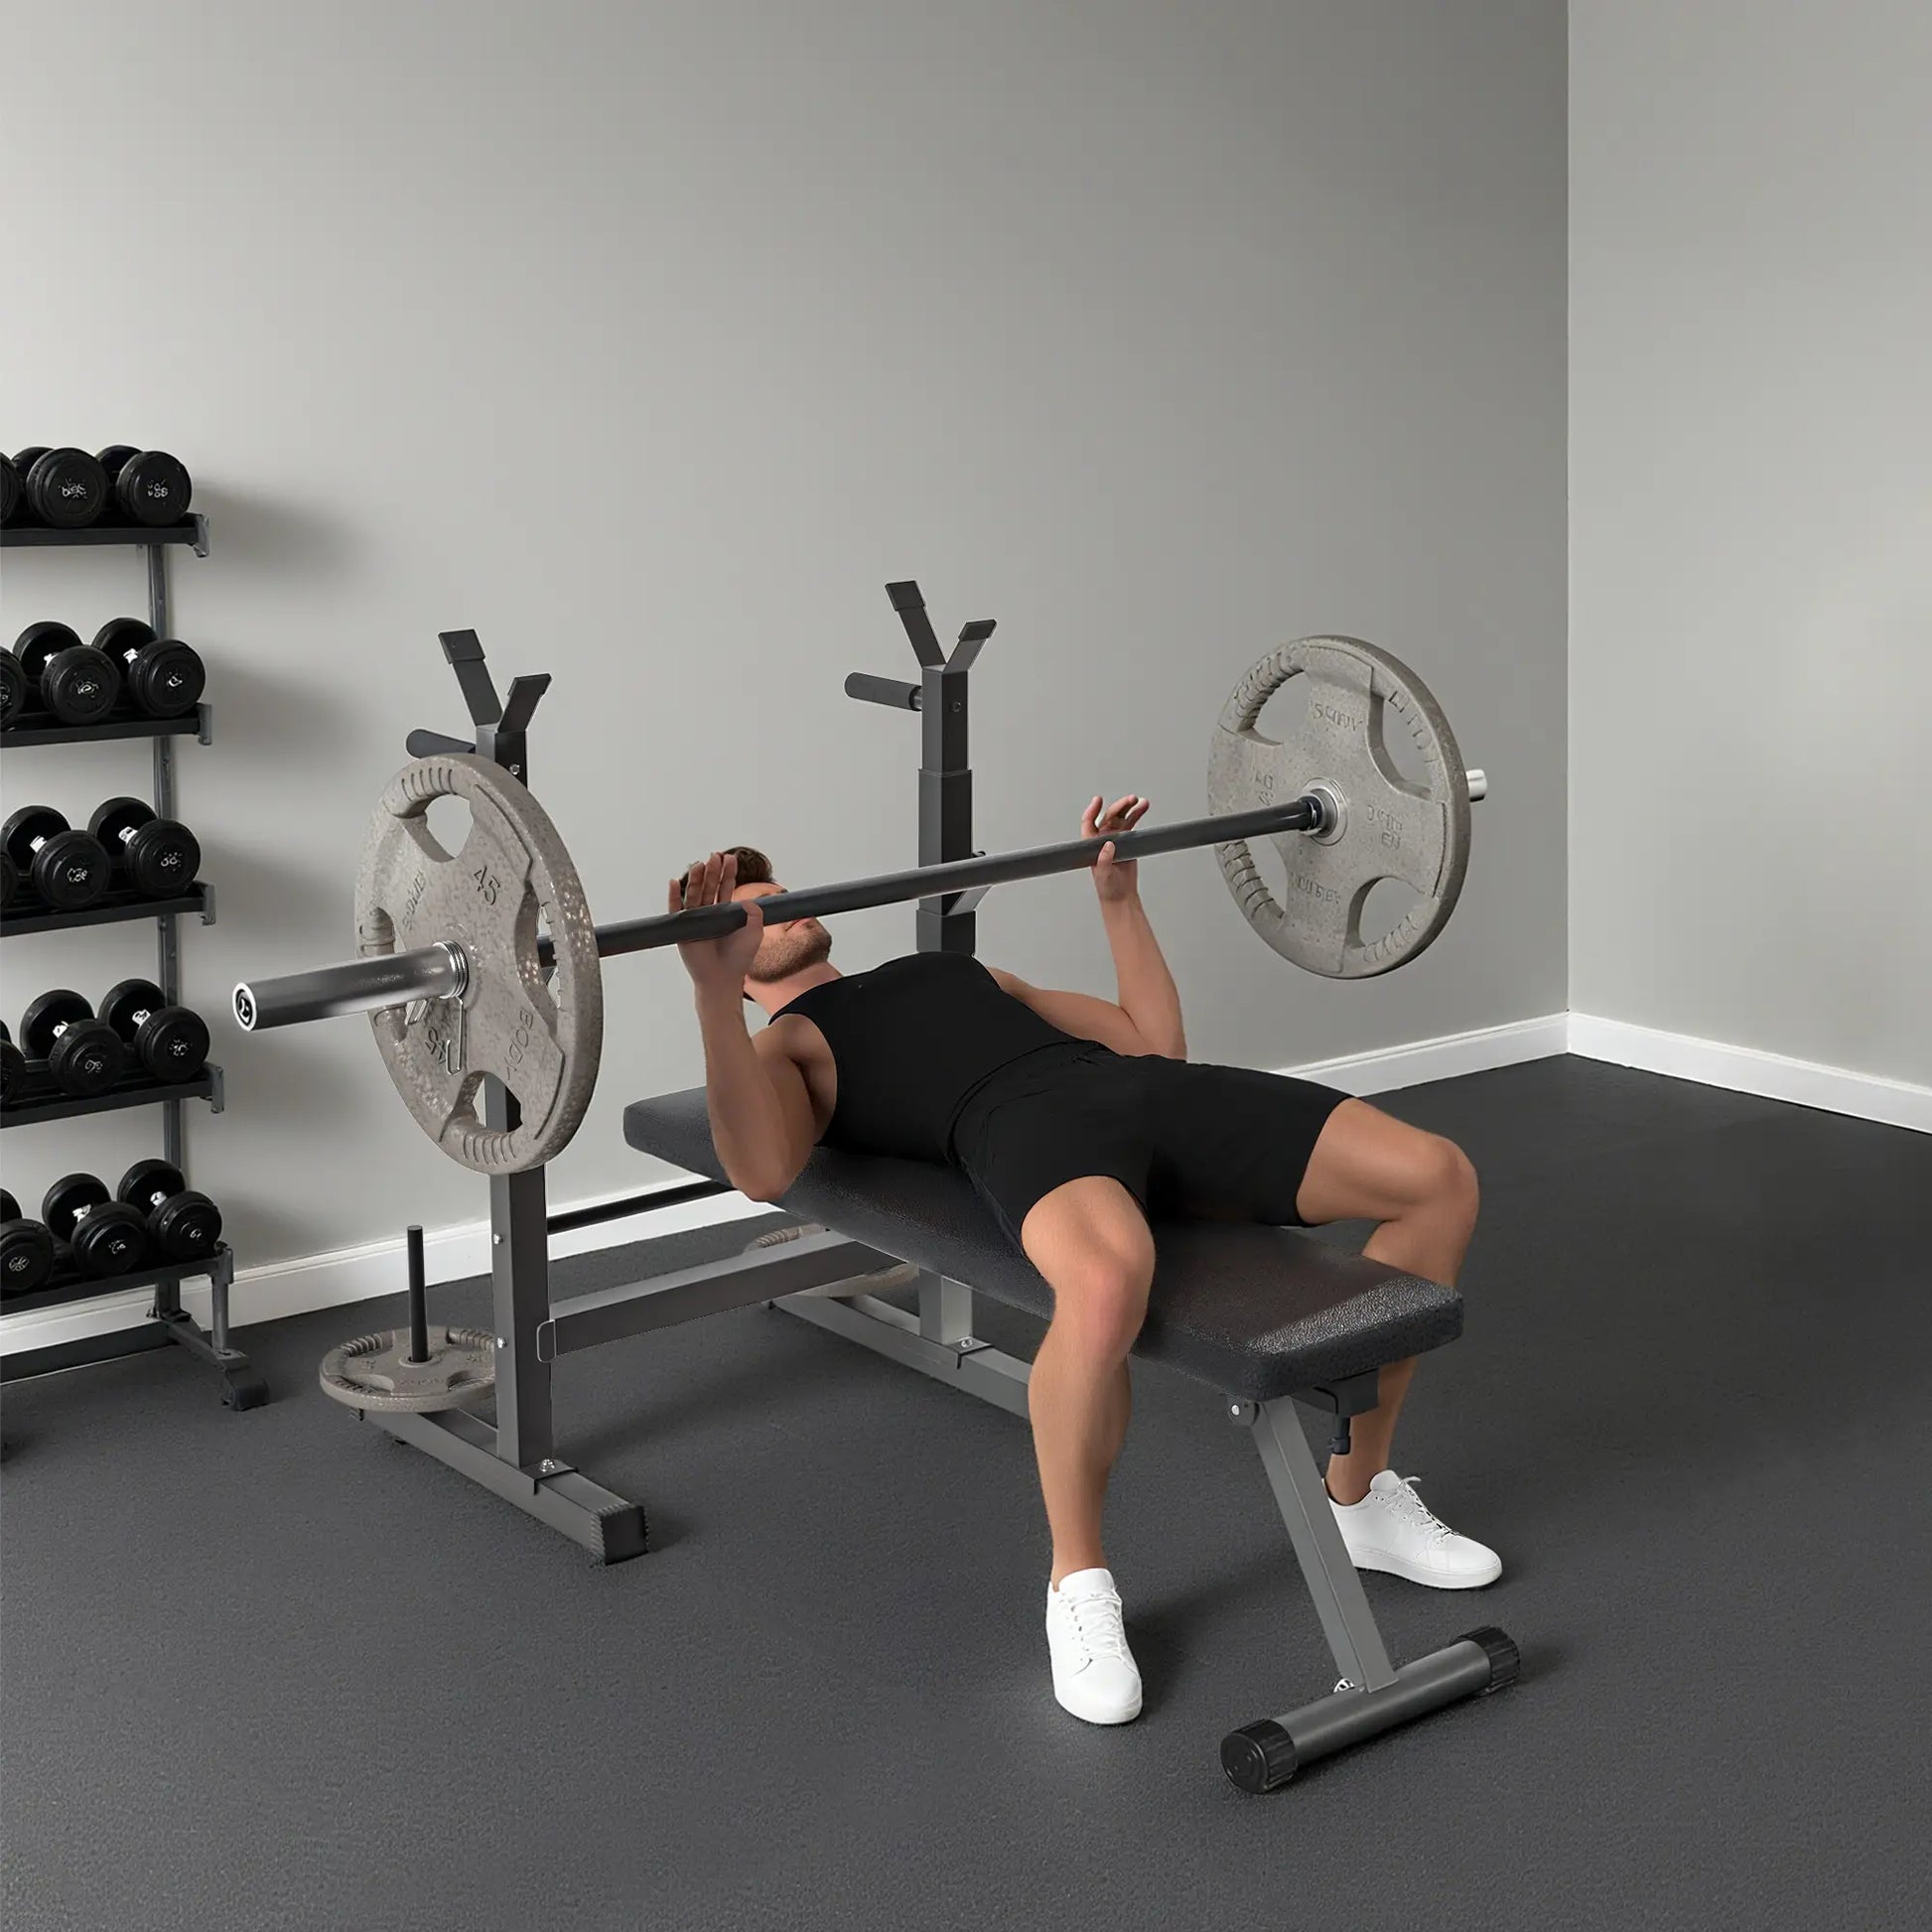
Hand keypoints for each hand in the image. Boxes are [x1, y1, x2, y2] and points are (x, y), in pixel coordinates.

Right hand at [669, 852, 764, 993]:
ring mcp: (695, 919)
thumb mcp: (754, 932)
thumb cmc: (739, 958)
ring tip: (699, 864)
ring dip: (696, 878)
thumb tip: (746, 899)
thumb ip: (754, 914)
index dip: (727, 874)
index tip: (730, 858)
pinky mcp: (682, 928)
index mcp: (725, 913)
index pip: (725, 888)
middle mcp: (709, 913)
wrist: (722, 977)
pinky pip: (676, 909)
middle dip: (712, 872)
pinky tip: (675, 881)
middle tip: (715, 856)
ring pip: (695, 894)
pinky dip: (674, 895)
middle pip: (710, 887)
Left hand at [1084, 794, 1148, 902]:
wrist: (1121, 895)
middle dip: (1119, 807)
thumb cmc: (1108, 887)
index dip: (1092, 810)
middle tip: (1130, 801)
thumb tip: (1108, 845)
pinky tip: (1142, 809)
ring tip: (1140, 802)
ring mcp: (1115, 838)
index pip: (1088, 822)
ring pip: (1121, 818)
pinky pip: (1131, 824)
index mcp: (1091, 844)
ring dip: (1130, 808)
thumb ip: (1104, 860)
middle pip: (1109, 816)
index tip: (1098, 801)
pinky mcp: (1127, 841)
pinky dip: (1137, 815)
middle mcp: (1102, 838)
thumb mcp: (1103, 875)